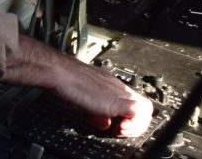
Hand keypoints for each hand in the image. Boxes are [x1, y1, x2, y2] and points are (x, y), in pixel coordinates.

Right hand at [4, 34, 153, 136]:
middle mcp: (117, 87)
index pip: (133, 103)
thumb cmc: (64, 82)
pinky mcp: (115, 100)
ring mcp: (118, 92)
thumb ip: (97, 113)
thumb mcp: (84, 102)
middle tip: (120, 130)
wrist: (58, 72)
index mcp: (111, 86)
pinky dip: (132, 125)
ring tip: (120, 130)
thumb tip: (105, 123)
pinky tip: (117, 128)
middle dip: (136, 124)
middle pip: (142, 106)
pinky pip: (137, 112)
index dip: (131, 119)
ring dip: (135, 125)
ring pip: (144, 109)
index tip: (118, 127)